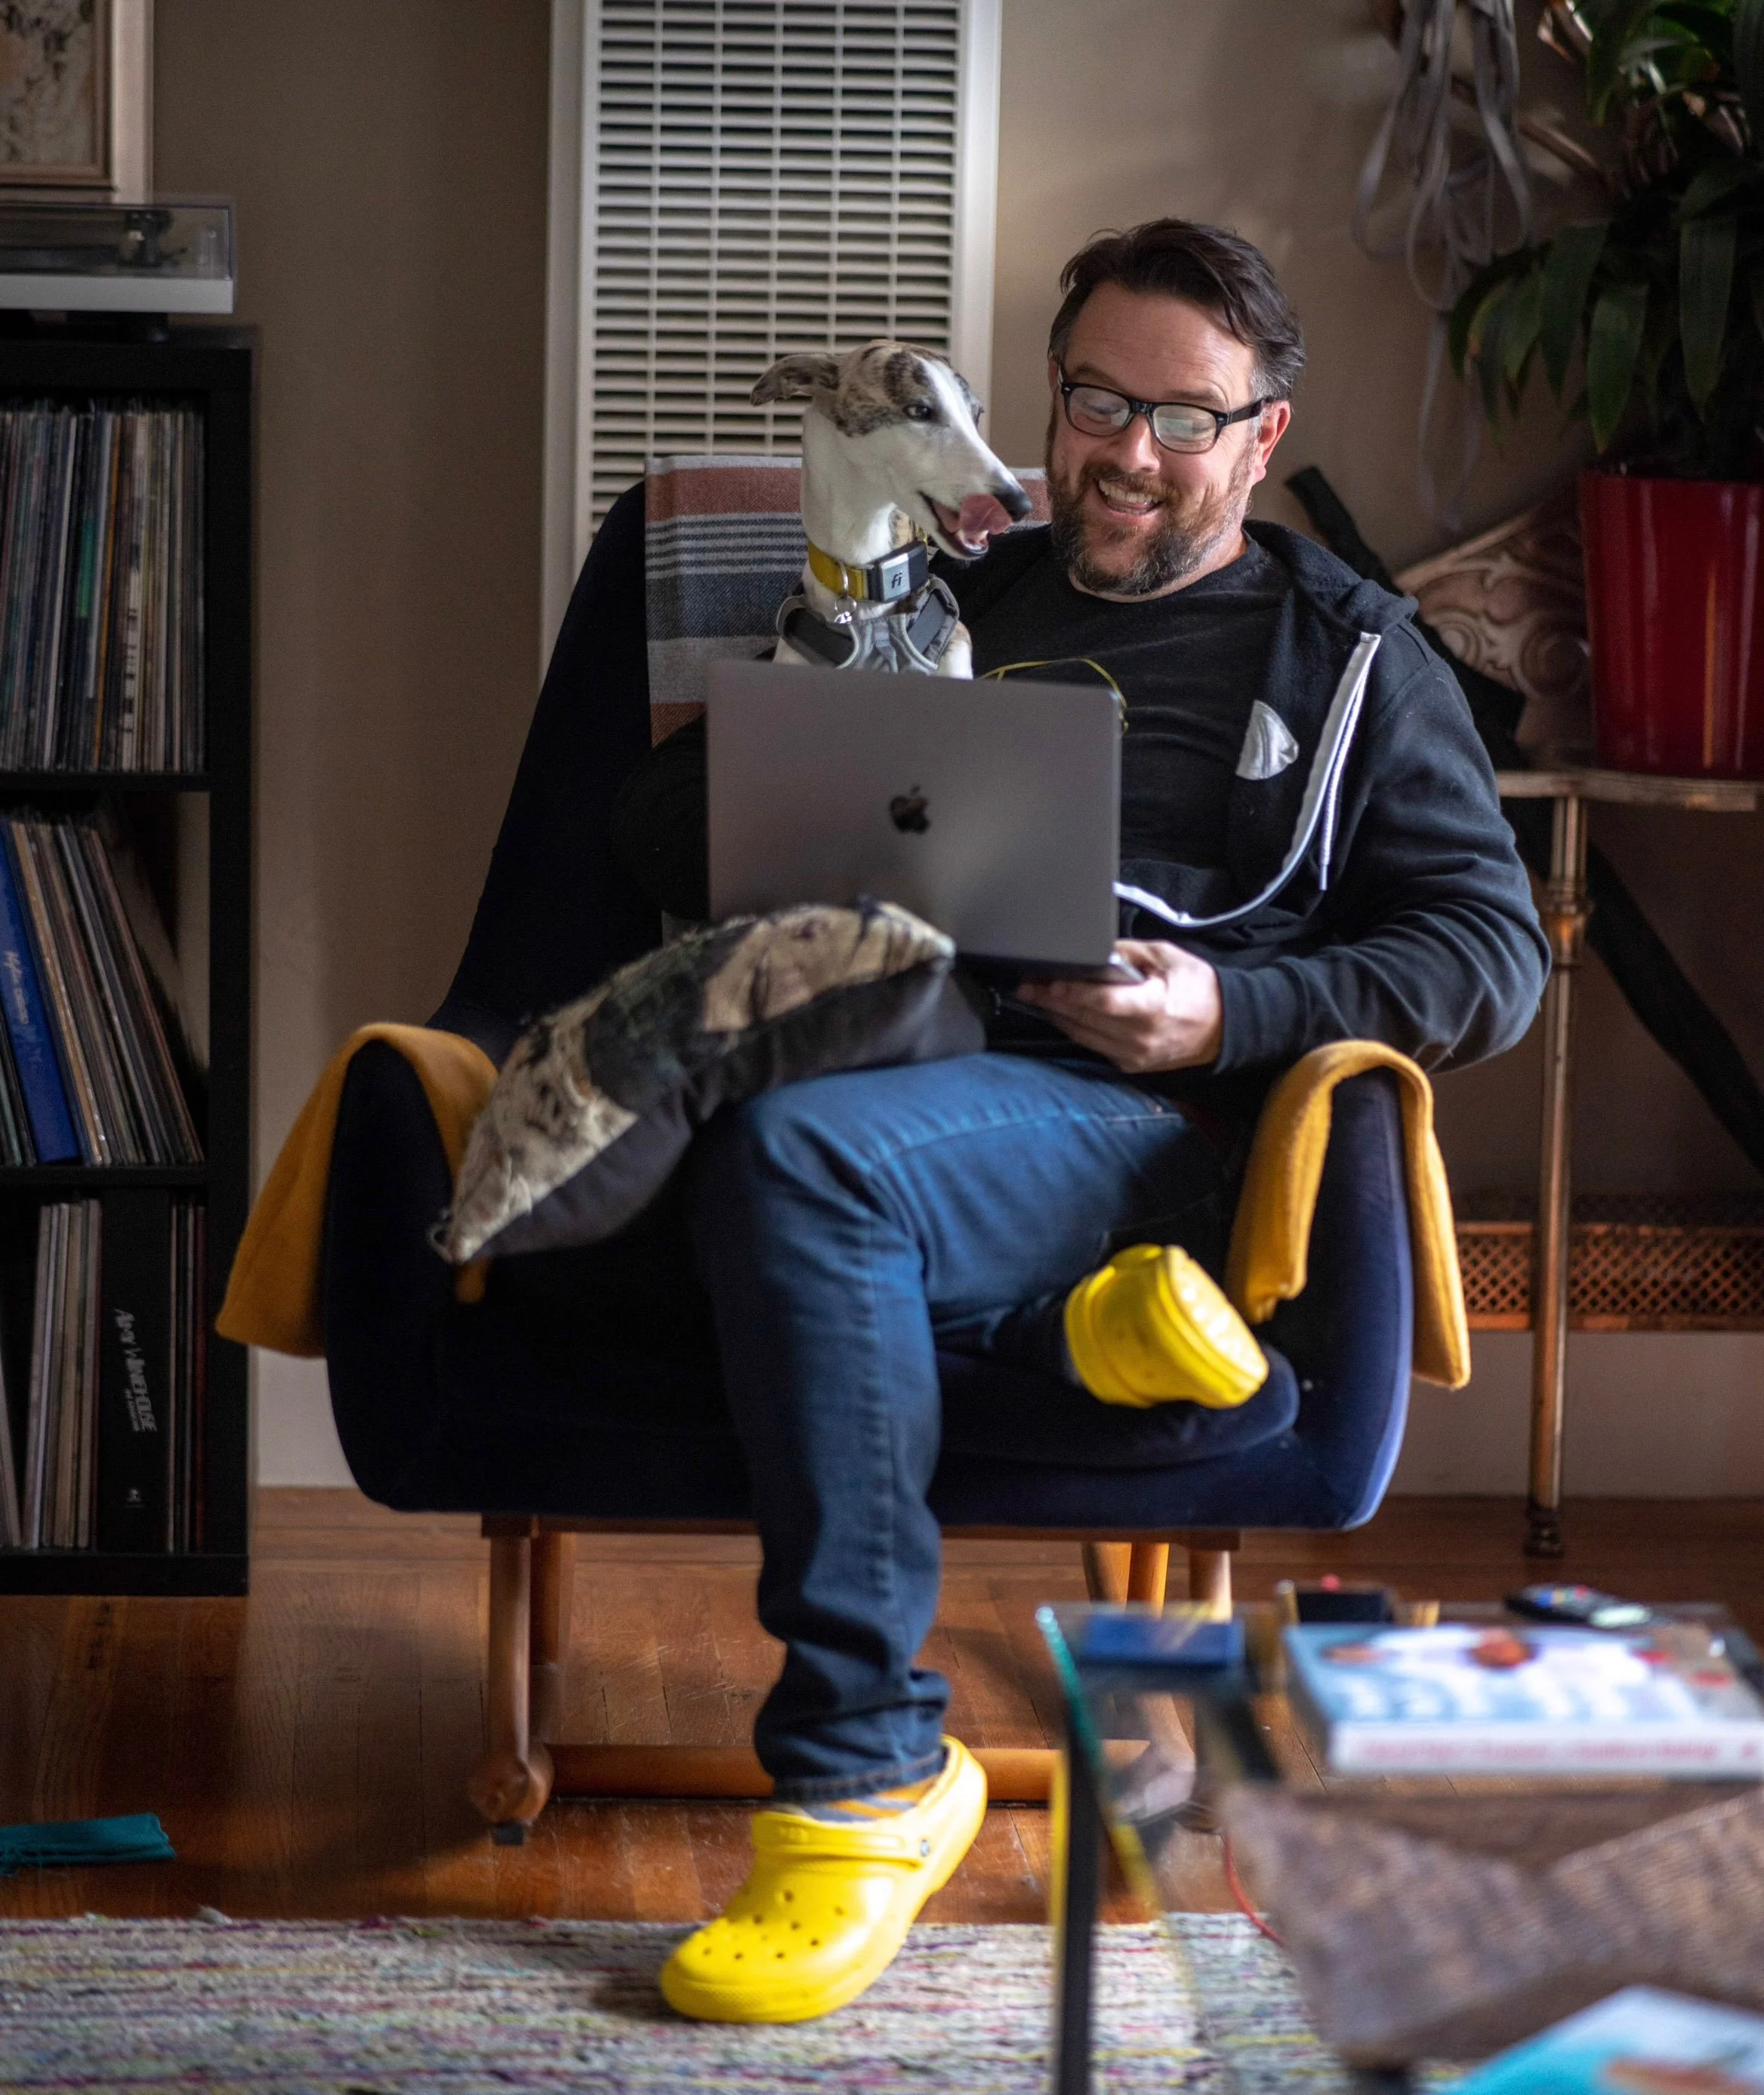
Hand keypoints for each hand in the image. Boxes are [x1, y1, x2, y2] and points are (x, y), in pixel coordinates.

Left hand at [1015, 940, 1222, 1073]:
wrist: (1224, 1029)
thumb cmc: (1199, 990)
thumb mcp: (1170, 958)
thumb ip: (1131, 952)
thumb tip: (1097, 950)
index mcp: (1153, 1009)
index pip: (1103, 1002)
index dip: (1072, 993)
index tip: (1047, 983)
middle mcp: (1140, 1038)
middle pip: (1085, 1019)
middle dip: (1051, 1001)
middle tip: (1025, 985)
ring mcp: (1133, 1056)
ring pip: (1083, 1035)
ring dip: (1056, 1016)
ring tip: (1034, 997)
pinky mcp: (1129, 1065)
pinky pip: (1092, 1046)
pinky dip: (1074, 1029)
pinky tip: (1059, 1014)